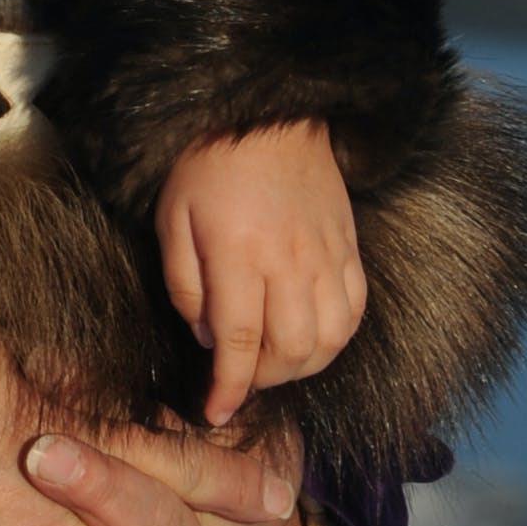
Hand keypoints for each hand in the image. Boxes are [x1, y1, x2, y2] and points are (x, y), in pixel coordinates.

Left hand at [156, 123, 366, 427]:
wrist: (268, 113)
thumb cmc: (208, 166)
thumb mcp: (171, 220)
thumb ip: (184, 284)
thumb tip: (206, 338)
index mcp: (239, 254)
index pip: (239, 342)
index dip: (229, 386)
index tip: (216, 411)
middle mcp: (290, 262)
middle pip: (290, 350)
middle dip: (263, 381)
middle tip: (240, 379)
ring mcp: (327, 255)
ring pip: (329, 340)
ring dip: (301, 367)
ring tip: (274, 363)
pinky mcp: (349, 248)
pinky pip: (354, 311)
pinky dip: (335, 339)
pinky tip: (311, 339)